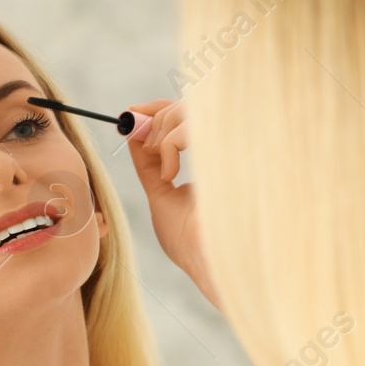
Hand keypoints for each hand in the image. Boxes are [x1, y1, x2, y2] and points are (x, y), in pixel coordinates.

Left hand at [125, 99, 220, 309]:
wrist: (210, 260)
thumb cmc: (190, 241)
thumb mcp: (162, 197)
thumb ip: (150, 167)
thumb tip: (134, 135)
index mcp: (215, 158)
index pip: (188, 118)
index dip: (158, 111)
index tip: (131, 113)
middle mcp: (227, 146)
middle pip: (189, 105)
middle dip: (155, 113)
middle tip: (133, 125)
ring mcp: (232, 143)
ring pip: (187, 110)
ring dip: (161, 135)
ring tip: (163, 171)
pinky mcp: (233, 142)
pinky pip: (189, 123)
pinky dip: (169, 146)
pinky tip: (172, 175)